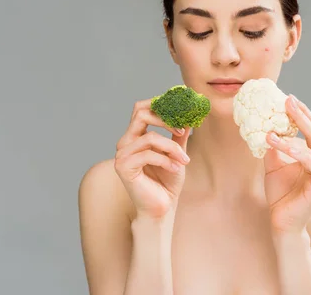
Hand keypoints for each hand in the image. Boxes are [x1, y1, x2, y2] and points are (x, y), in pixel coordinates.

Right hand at [114, 98, 191, 218]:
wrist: (162, 207)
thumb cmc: (168, 181)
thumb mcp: (177, 153)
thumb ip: (179, 135)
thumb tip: (189, 115)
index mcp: (135, 136)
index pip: (141, 108)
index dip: (159, 103)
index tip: (181, 107)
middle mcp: (125, 142)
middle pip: (140, 113)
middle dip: (165, 119)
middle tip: (182, 130)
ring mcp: (122, 154)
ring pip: (150, 137)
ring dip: (172, 148)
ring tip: (184, 160)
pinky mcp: (123, 167)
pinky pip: (148, 154)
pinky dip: (165, 160)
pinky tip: (175, 169)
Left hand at [263, 95, 310, 233]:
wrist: (282, 221)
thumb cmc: (280, 193)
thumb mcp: (273, 164)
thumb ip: (274, 146)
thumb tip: (266, 126)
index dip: (301, 113)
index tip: (287, 98)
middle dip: (301, 114)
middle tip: (287, 100)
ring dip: (294, 130)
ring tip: (275, 123)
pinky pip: (310, 163)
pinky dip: (294, 151)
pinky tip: (278, 142)